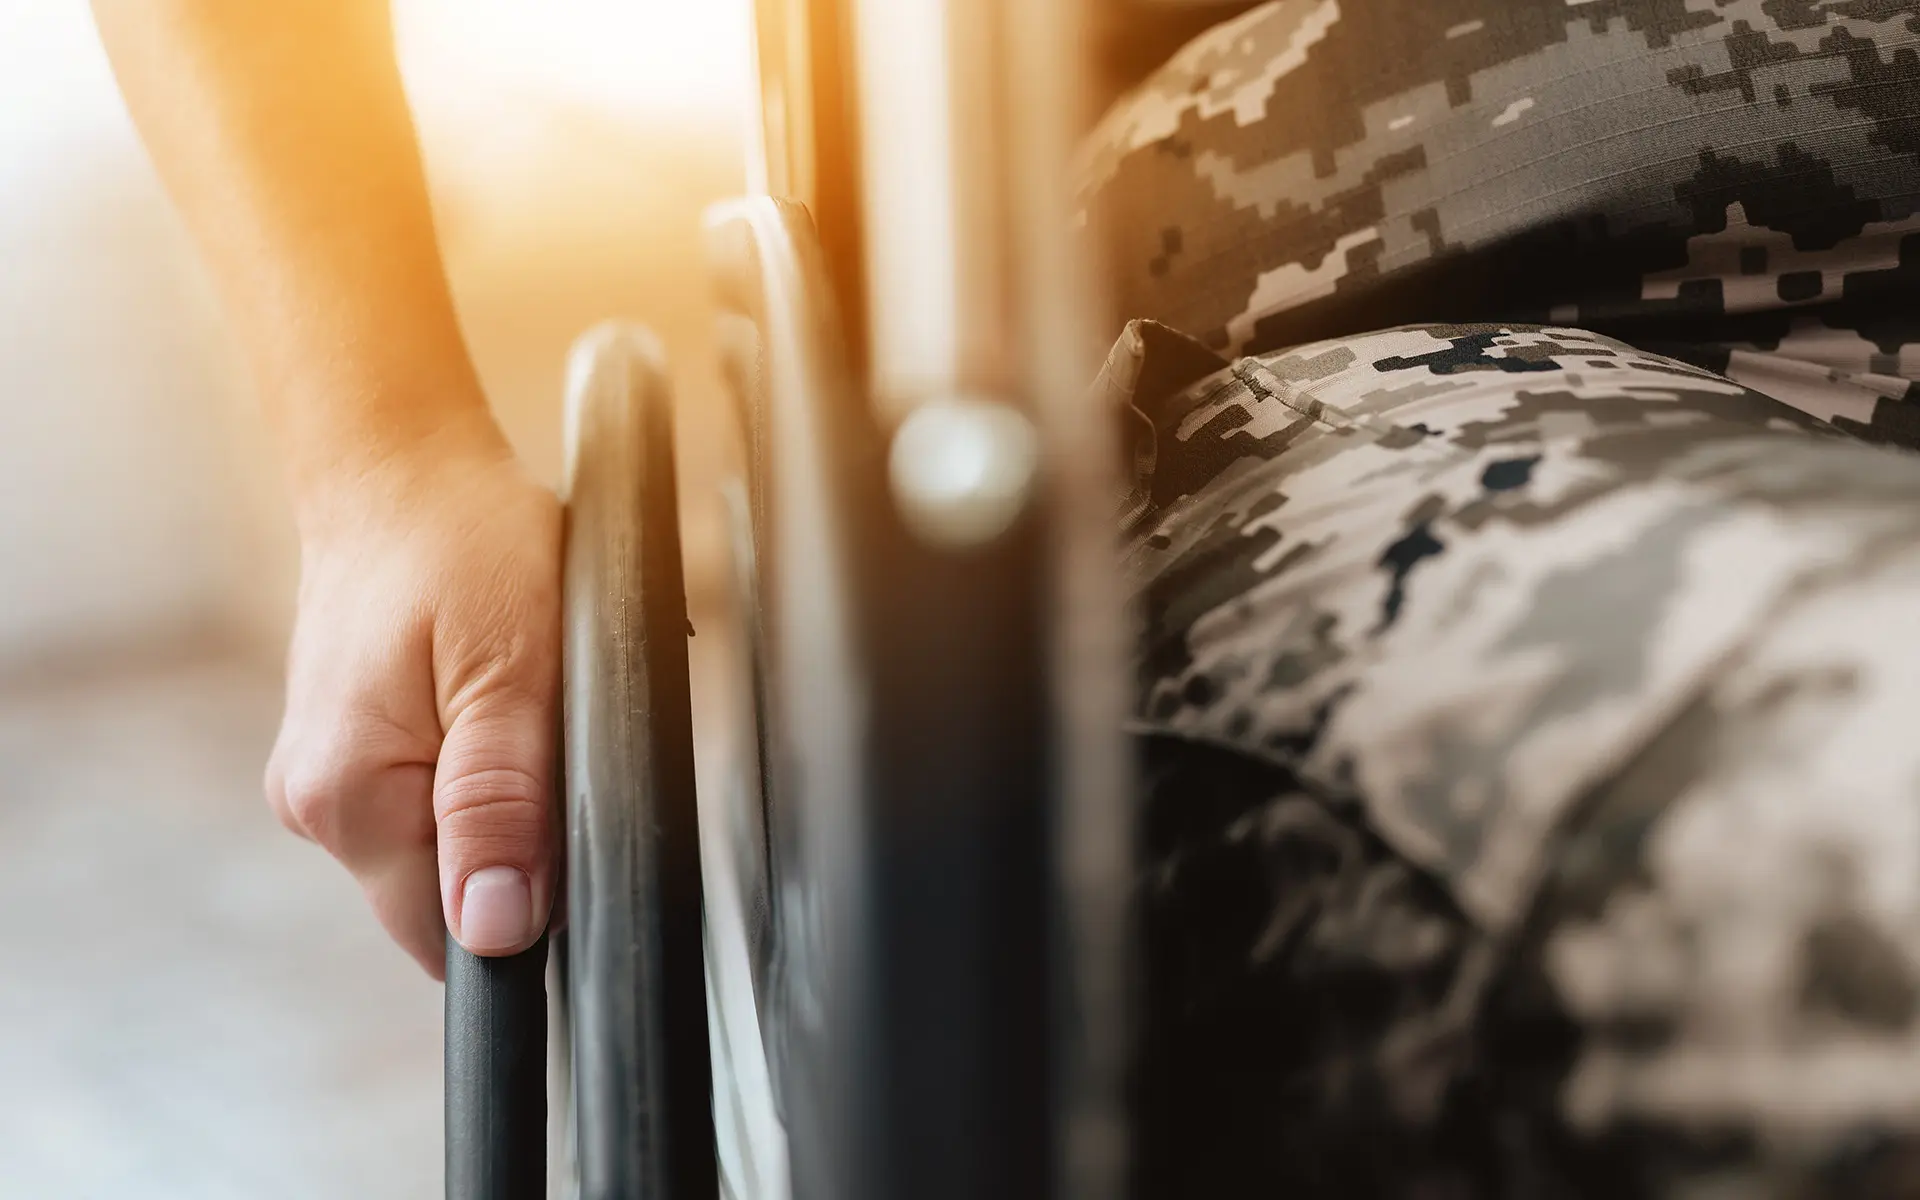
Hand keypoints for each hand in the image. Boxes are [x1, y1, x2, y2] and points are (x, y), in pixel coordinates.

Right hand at [264, 419, 561, 977]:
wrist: (399, 468)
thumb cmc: (461, 543)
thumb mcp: (514, 672)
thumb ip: (503, 805)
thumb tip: (497, 929)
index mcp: (347, 798)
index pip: (448, 937)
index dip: (522, 905)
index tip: (559, 827)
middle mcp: (315, 805)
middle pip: (447, 895)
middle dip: (516, 840)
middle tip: (541, 731)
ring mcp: (323, 780)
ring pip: (443, 845)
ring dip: (498, 797)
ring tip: (510, 699)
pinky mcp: (343, 753)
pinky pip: (426, 798)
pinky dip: (472, 765)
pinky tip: (482, 697)